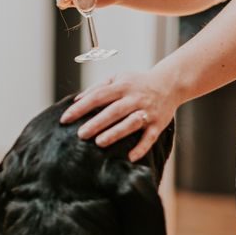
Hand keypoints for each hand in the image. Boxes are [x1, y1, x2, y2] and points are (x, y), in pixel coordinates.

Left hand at [59, 70, 181, 161]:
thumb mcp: (118, 78)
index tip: (65, 119)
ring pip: (131, 123)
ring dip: (116, 133)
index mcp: (122, 86)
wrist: (170, 83)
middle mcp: (135, 98)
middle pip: (113, 111)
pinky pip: (150, 137)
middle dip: (96, 122)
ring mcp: (147, 111)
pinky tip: (130, 157)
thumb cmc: (137, 82)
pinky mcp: (158, 124)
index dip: (81, 107)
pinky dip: (141, 148)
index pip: (98, 96)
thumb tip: (76, 100)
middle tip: (80, 134)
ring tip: (99, 143)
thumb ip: (97, 87)